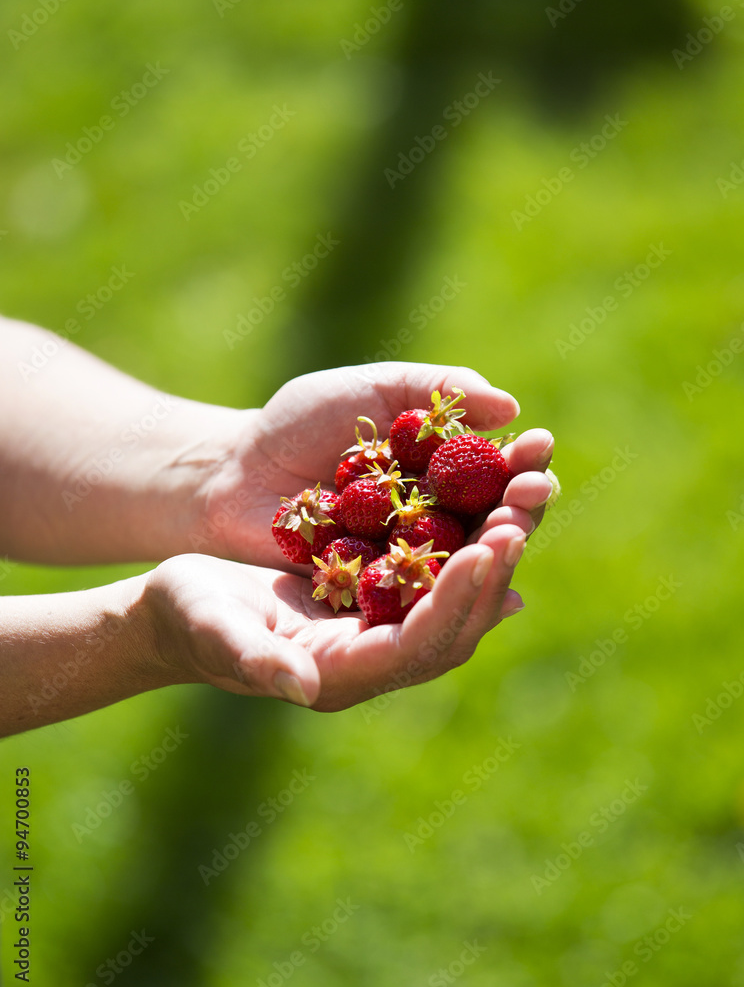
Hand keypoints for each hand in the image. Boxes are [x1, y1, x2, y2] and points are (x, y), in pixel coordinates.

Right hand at [144, 524, 529, 711]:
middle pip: (456, 625)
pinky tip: (497, 508)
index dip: (455, 601)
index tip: (485, 548)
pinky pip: (441, 578)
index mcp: (341, 672)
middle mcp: (375, 657)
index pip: (417, 644)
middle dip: (493, 572)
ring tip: (523, 496)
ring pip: (459, 600)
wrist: (185, 610)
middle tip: (523, 513)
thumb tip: (304, 688)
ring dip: (495, 552)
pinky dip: (472, 544)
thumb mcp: (212, 629)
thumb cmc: (188, 617)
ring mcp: (383, 631)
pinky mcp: (381, 601)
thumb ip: (253, 660)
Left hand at [197, 363, 554, 569]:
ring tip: (510, 531)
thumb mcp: (370, 390)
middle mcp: (433, 519)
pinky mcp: (374, 595)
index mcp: (439, 471)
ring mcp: (405, 560)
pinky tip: (476, 586)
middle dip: (518, 506)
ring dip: (492, 548)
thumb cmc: (298, 424)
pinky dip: (445, 591)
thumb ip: (435, 390)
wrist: (230, 473)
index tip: (539, 445)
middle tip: (531, 494)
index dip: (522, 460)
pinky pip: (415, 596)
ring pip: (462, 562)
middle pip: (492, 520)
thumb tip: (510, 406)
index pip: (497, 470)